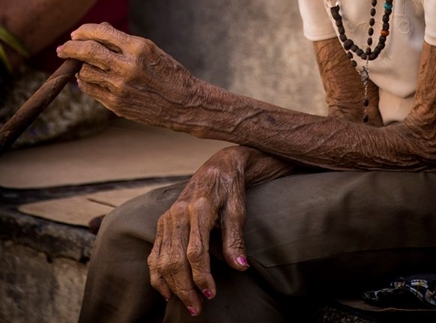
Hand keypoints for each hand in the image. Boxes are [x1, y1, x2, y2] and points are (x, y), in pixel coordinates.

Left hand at [56, 22, 193, 125]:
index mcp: (138, 48)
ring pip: (85, 72)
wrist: (183, 102)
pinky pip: (90, 89)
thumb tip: (98, 30)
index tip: (76, 33)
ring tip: (82, 65)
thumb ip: (123, 41)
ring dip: (80, 67)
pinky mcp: (116, 104)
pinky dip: (85, 82)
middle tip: (62, 48)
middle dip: (70, 48)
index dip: (84, 32)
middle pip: (86, 52)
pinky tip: (88, 79)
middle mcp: (127, 66)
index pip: (100, 33)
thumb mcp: (150, 50)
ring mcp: (120, 87)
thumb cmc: (168, 72)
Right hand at [148, 148, 249, 313]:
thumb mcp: (238, 209)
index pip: (196, 251)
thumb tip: (240, 267)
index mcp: (199, 208)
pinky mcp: (163, 221)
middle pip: (175, 259)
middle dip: (185, 288)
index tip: (211, 294)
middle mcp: (178, 212)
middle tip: (197, 308)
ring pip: (162, 259)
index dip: (202, 276)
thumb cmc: (230, 188)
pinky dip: (157, 274)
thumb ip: (235, 239)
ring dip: (172, 285)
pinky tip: (166, 291)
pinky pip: (154, 253)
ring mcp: (168, 217)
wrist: (219, 166)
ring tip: (186, 303)